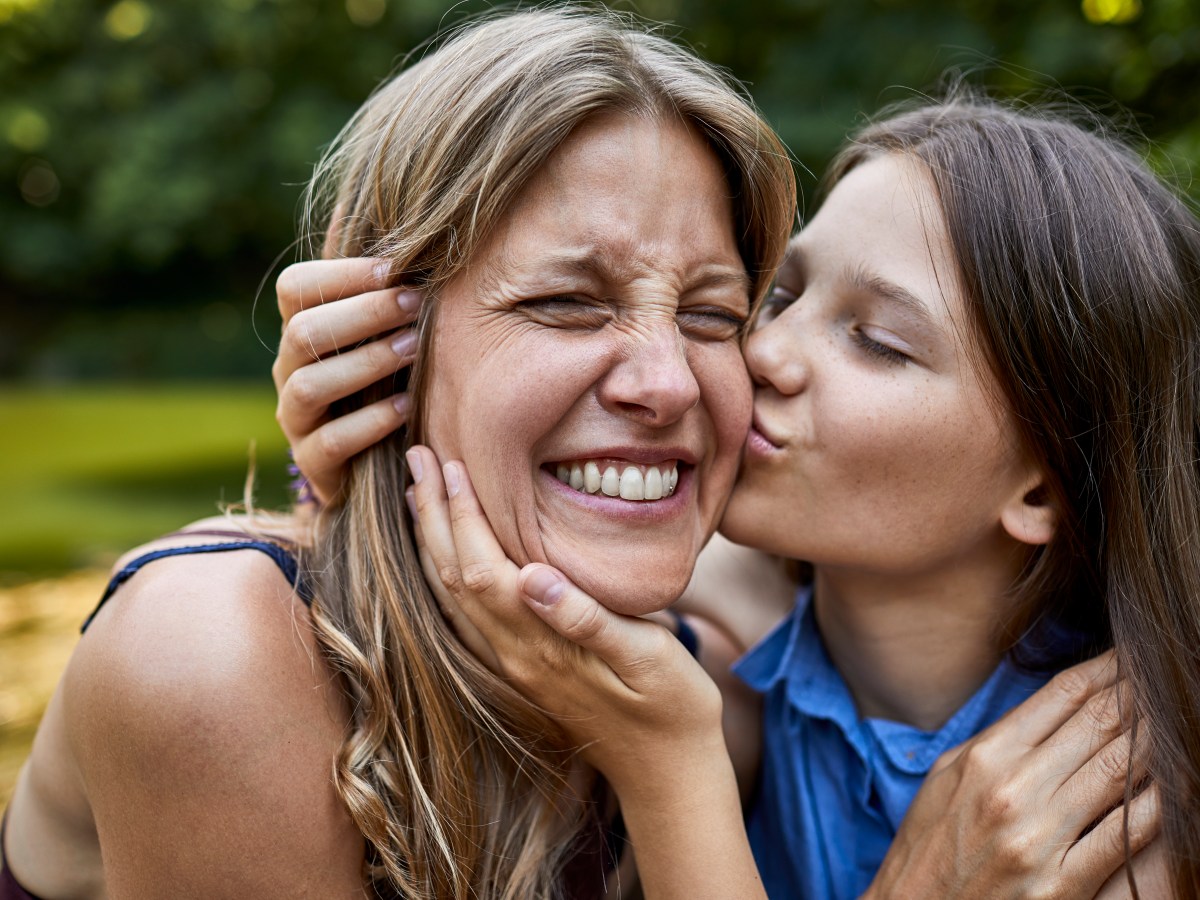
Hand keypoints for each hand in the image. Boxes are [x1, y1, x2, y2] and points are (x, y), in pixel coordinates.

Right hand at [273, 257, 422, 504]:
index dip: (341, 273)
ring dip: (367, 362)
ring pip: (311, 384)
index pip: (295, 287)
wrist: (377, 466)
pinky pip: (330, 441)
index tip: (396, 268)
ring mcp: (295, 419)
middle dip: (363, 313)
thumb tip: (393, 218)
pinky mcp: (312, 464)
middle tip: (415, 303)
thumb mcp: (385, 336)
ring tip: (415, 349)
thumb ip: (385, 290)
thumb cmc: (387, 385)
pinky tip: (406, 407)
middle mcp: (288, 371)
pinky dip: (370, 422)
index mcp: (301, 331)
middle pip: (303, 331)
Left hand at [403, 444, 724, 789]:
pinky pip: (466, 616)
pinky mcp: (522, 672)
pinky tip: (448, 554)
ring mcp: (514, 667)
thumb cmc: (672, 708)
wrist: (669, 773)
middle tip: (417, 458)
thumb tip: (532, 577)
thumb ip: (587, 619)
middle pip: (454, 578)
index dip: (463, 515)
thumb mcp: (648, 658)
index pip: (483, 570)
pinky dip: (447, 574)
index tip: (451, 464)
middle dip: (433, 515)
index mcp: (542, 647)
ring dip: (432, 541)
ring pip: (452, 598)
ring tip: (420, 494)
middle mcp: (515, 657)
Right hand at [866, 652, 1160, 899]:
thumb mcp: (949, 776)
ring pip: (1120, 770)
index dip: (1105, 669)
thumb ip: (999, 741)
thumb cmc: (930, 844)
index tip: (1131, 655)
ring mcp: (1040, 837)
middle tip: (1165, 674)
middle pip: (1098, 724)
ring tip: (1175, 715)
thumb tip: (1054, 707)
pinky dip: (1157, 804)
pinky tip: (1175, 782)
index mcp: (985, 756)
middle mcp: (1013, 789)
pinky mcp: (1062, 883)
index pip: (1061, 696)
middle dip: (1138, 694)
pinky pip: (1125, 835)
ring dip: (1155, 738)